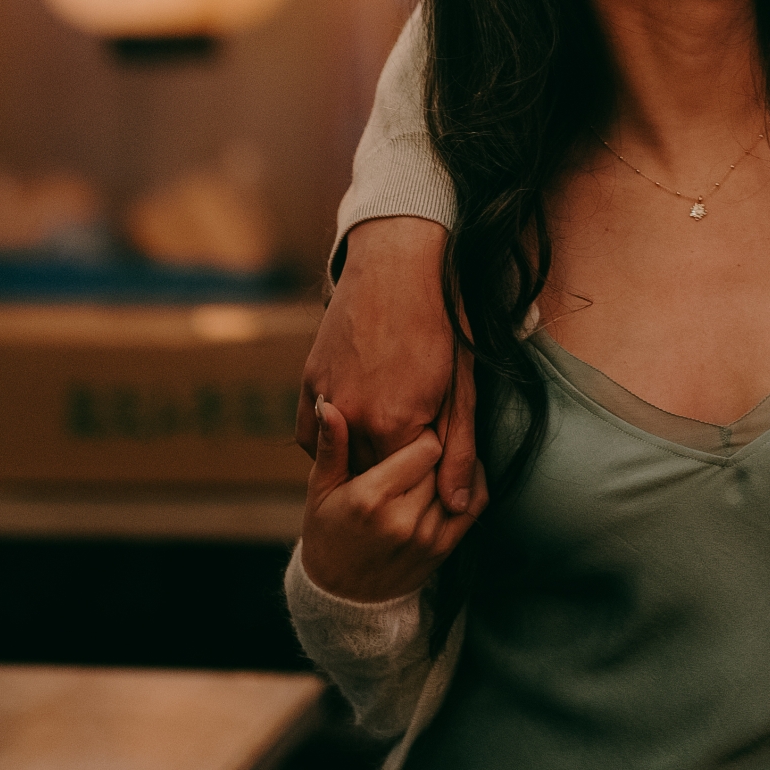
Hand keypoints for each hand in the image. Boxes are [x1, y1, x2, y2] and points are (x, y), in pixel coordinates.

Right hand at [297, 399, 481, 604]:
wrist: (343, 596)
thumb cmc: (327, 534)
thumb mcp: (320, 490)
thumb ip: (332, 447)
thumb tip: (330, 405)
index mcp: (370, 498)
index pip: (424, 447)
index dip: (418, 432)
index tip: (409, 428)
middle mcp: (402, 518)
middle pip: (442, 461)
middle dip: (433, 447)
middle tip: (423, 438)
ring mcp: (426, 536)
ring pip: (457, 479)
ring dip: (449, 464)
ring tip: (434, 456)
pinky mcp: (443, 549)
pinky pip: (474, 505)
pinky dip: (471, 483)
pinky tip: (455, 473)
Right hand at [305, 218, 476, 507]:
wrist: (398, 264)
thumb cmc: (440, 322)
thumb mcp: (461, 387)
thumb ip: (458, 451)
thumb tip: (458, 505)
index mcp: (395, 422)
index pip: (406, 482)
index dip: (426, 469)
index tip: (437, 444)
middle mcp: (353, 416)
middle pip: (371, 474)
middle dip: (394, 465)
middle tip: (415, 429)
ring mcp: (326, 397)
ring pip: (340, 455)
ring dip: (362, 452)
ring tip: (388, 419)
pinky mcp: (309, 380)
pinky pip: (313, 432)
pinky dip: (331, 436)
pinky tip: (354, 421)